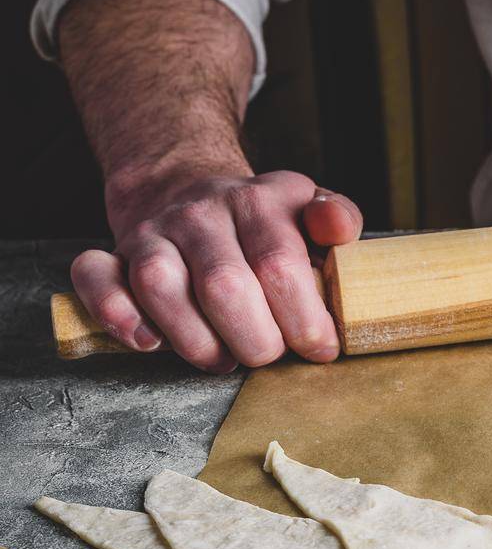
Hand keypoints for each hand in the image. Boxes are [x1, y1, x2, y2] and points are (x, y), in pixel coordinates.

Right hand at [70, 171, 362, 371]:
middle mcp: (203, 211)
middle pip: (224, 285)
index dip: (303, 319)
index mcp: (260, 201)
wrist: (190, 189)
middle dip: (255, 339)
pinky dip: (116, 314)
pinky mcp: (115, 251)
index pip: (280, 264)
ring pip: (160, 286)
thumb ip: (338, 219)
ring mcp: (155, 231)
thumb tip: (336, 228)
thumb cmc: (265, 223)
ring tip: (224, 359)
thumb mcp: (311, 210)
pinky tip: (149, 343)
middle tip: (269, 353)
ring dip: (196, 341)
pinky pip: (96, 278)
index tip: (318, 347)